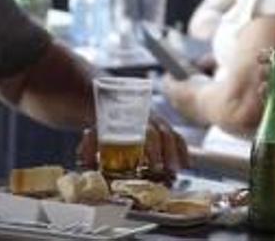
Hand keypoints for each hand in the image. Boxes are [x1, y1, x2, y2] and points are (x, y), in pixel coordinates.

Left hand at [75, 114, 190, 176]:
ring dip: (177, 154)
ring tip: (179, 171)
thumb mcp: (92, 131)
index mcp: (133, 119)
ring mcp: (157, 121)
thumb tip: (86, 162)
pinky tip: (188, 165)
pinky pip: (177, 137)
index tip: (155, 167)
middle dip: (168, 155)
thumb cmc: (101, 120)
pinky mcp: (162, 127)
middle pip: (164, 134)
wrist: (108, 101)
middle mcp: (149, 118)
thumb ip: (89, 145)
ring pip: (173, 135)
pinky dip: (183, 150)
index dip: (154, 150)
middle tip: (169, 173)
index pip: (148, 133)